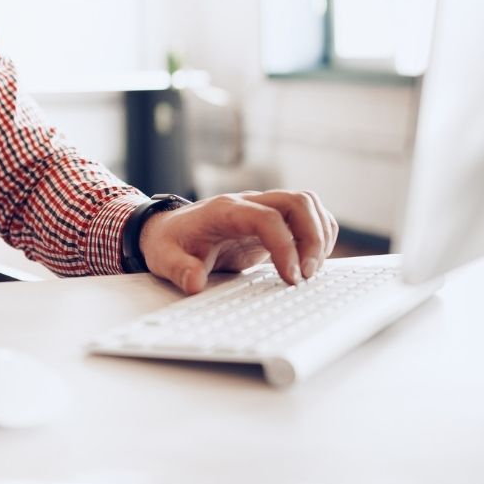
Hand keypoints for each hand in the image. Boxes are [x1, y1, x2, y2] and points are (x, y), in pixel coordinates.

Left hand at [138, 190, 339, 294]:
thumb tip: (194, 283)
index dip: (285, 247)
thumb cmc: (169, 242)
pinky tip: (311, 261)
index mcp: (225, 210)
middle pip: (297, 201)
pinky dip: (318, 235)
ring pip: (307, 205)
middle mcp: (249, 203)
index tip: (290, 278)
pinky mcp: (272, 222)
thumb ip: (179, 269)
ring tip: (312, 270)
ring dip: (320, 235)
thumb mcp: (164, 258)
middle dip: (313, 237)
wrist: (168, 230)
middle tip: (308, 275)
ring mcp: (263, 209)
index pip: (267, 218)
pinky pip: (306, 217)